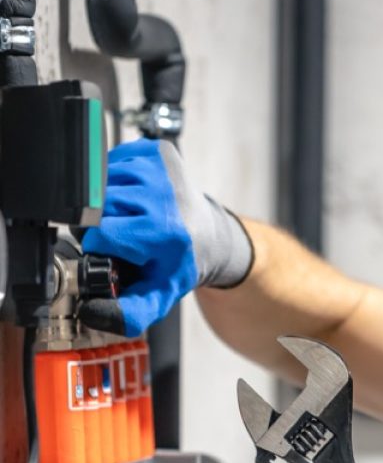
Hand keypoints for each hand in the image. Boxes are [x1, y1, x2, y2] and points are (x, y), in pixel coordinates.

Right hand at [81, 138, 252, 336]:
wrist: (211, 237)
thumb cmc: (180, 265)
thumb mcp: (158, 296)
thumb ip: (128, 313)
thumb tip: (92, 312)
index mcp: (164, 232)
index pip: (101, 233)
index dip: (97, 245)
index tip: (110, 251)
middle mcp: (164, 195)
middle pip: (98, 206)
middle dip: (99, 223)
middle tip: (121, 236)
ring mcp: (160, 167)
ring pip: (102, 181)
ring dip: (106, 201)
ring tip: (128, 217)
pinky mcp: (157, 149)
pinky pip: (114, 161)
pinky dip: (115, 180)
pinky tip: (134, 197)